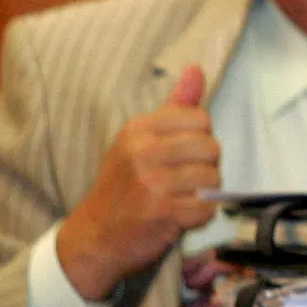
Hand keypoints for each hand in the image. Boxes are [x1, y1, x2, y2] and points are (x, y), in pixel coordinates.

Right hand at [56, 65, 220, 301]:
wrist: (93, 237)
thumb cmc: (123, 185)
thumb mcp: (140, 140)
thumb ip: (175, 107)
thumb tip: (196, 69)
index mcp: (139, 129)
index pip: (201, 119)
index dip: (199, 139)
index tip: (179, 155)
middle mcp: (144, 152)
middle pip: (211, 148)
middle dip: (204, 167)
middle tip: (180, 180)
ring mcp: (153, 183)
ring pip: (213, 178)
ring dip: (203, 193)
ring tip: (179, 197)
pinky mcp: (163, 213)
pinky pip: (207, 208)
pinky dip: (199, 216)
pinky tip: (178, 216)